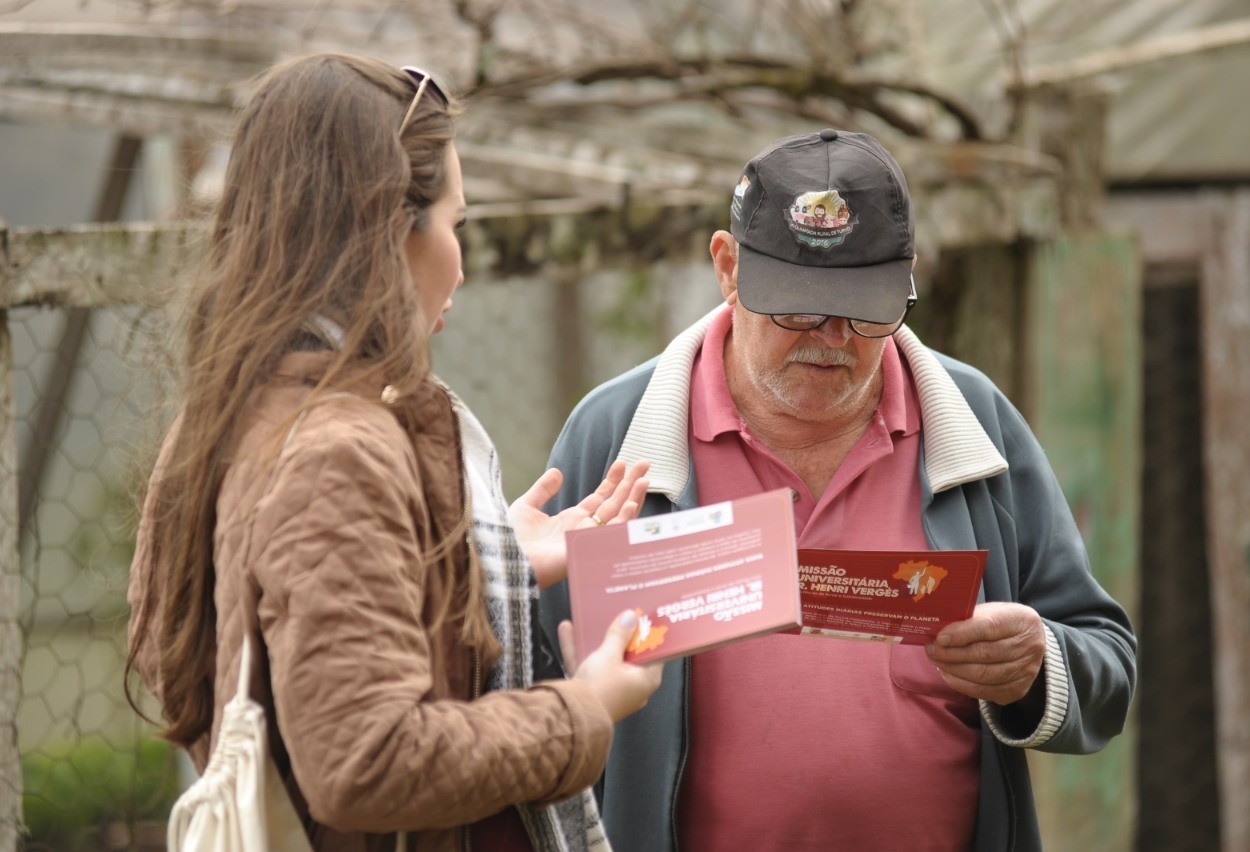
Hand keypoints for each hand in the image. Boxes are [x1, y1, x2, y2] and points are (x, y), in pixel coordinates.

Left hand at [509, 460, 649, 588]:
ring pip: (618, 517)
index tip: (622, 463)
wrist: (507, 558)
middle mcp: (584, 530)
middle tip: (645, 463)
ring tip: (644, 479)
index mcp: (571, 520)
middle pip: (614, 503)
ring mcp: (588, 540)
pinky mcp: (589, 549)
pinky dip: (623, 520)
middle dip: (630, 484)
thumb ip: (543, 490)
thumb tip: (557, 472)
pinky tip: (632, 503)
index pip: (600, 498)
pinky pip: (611, 534)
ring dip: (632, 498)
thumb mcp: (526, 507)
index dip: (612, 481)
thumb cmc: (512, 539)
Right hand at [559, 610, 662, 722]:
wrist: (570, 718)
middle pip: (628, 654)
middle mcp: (632, 685)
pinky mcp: (593, 691)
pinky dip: (579, 650)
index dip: (648, 633)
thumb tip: (631, 617)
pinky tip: (567, 628)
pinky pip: (588, 666)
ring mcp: (612, 689)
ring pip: (605, 659)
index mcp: (646, 679)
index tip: (644, 616)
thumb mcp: (609, 655)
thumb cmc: (599, 686)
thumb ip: (619, 634)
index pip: (654, 652)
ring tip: (590, 617)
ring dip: (595, 639)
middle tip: (618, 612)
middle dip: (619, 634)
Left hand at [925, 602, 1046, 705]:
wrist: (1028, 642)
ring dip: (954, 670)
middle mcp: (1030, 647)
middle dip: (952, 654)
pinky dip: (962, 684)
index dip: (963, 634)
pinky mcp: (1018, 690)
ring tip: (937, 661)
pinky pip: (985, 692)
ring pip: (984, 676)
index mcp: (1022, 620)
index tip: (940, 638)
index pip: (990, 627)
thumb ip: (969, 619)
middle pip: (985, 654)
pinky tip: (948, 674)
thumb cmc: (1002, 623)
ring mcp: (1026, 671)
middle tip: (931, 651)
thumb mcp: (990, 612)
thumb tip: (938, 630)